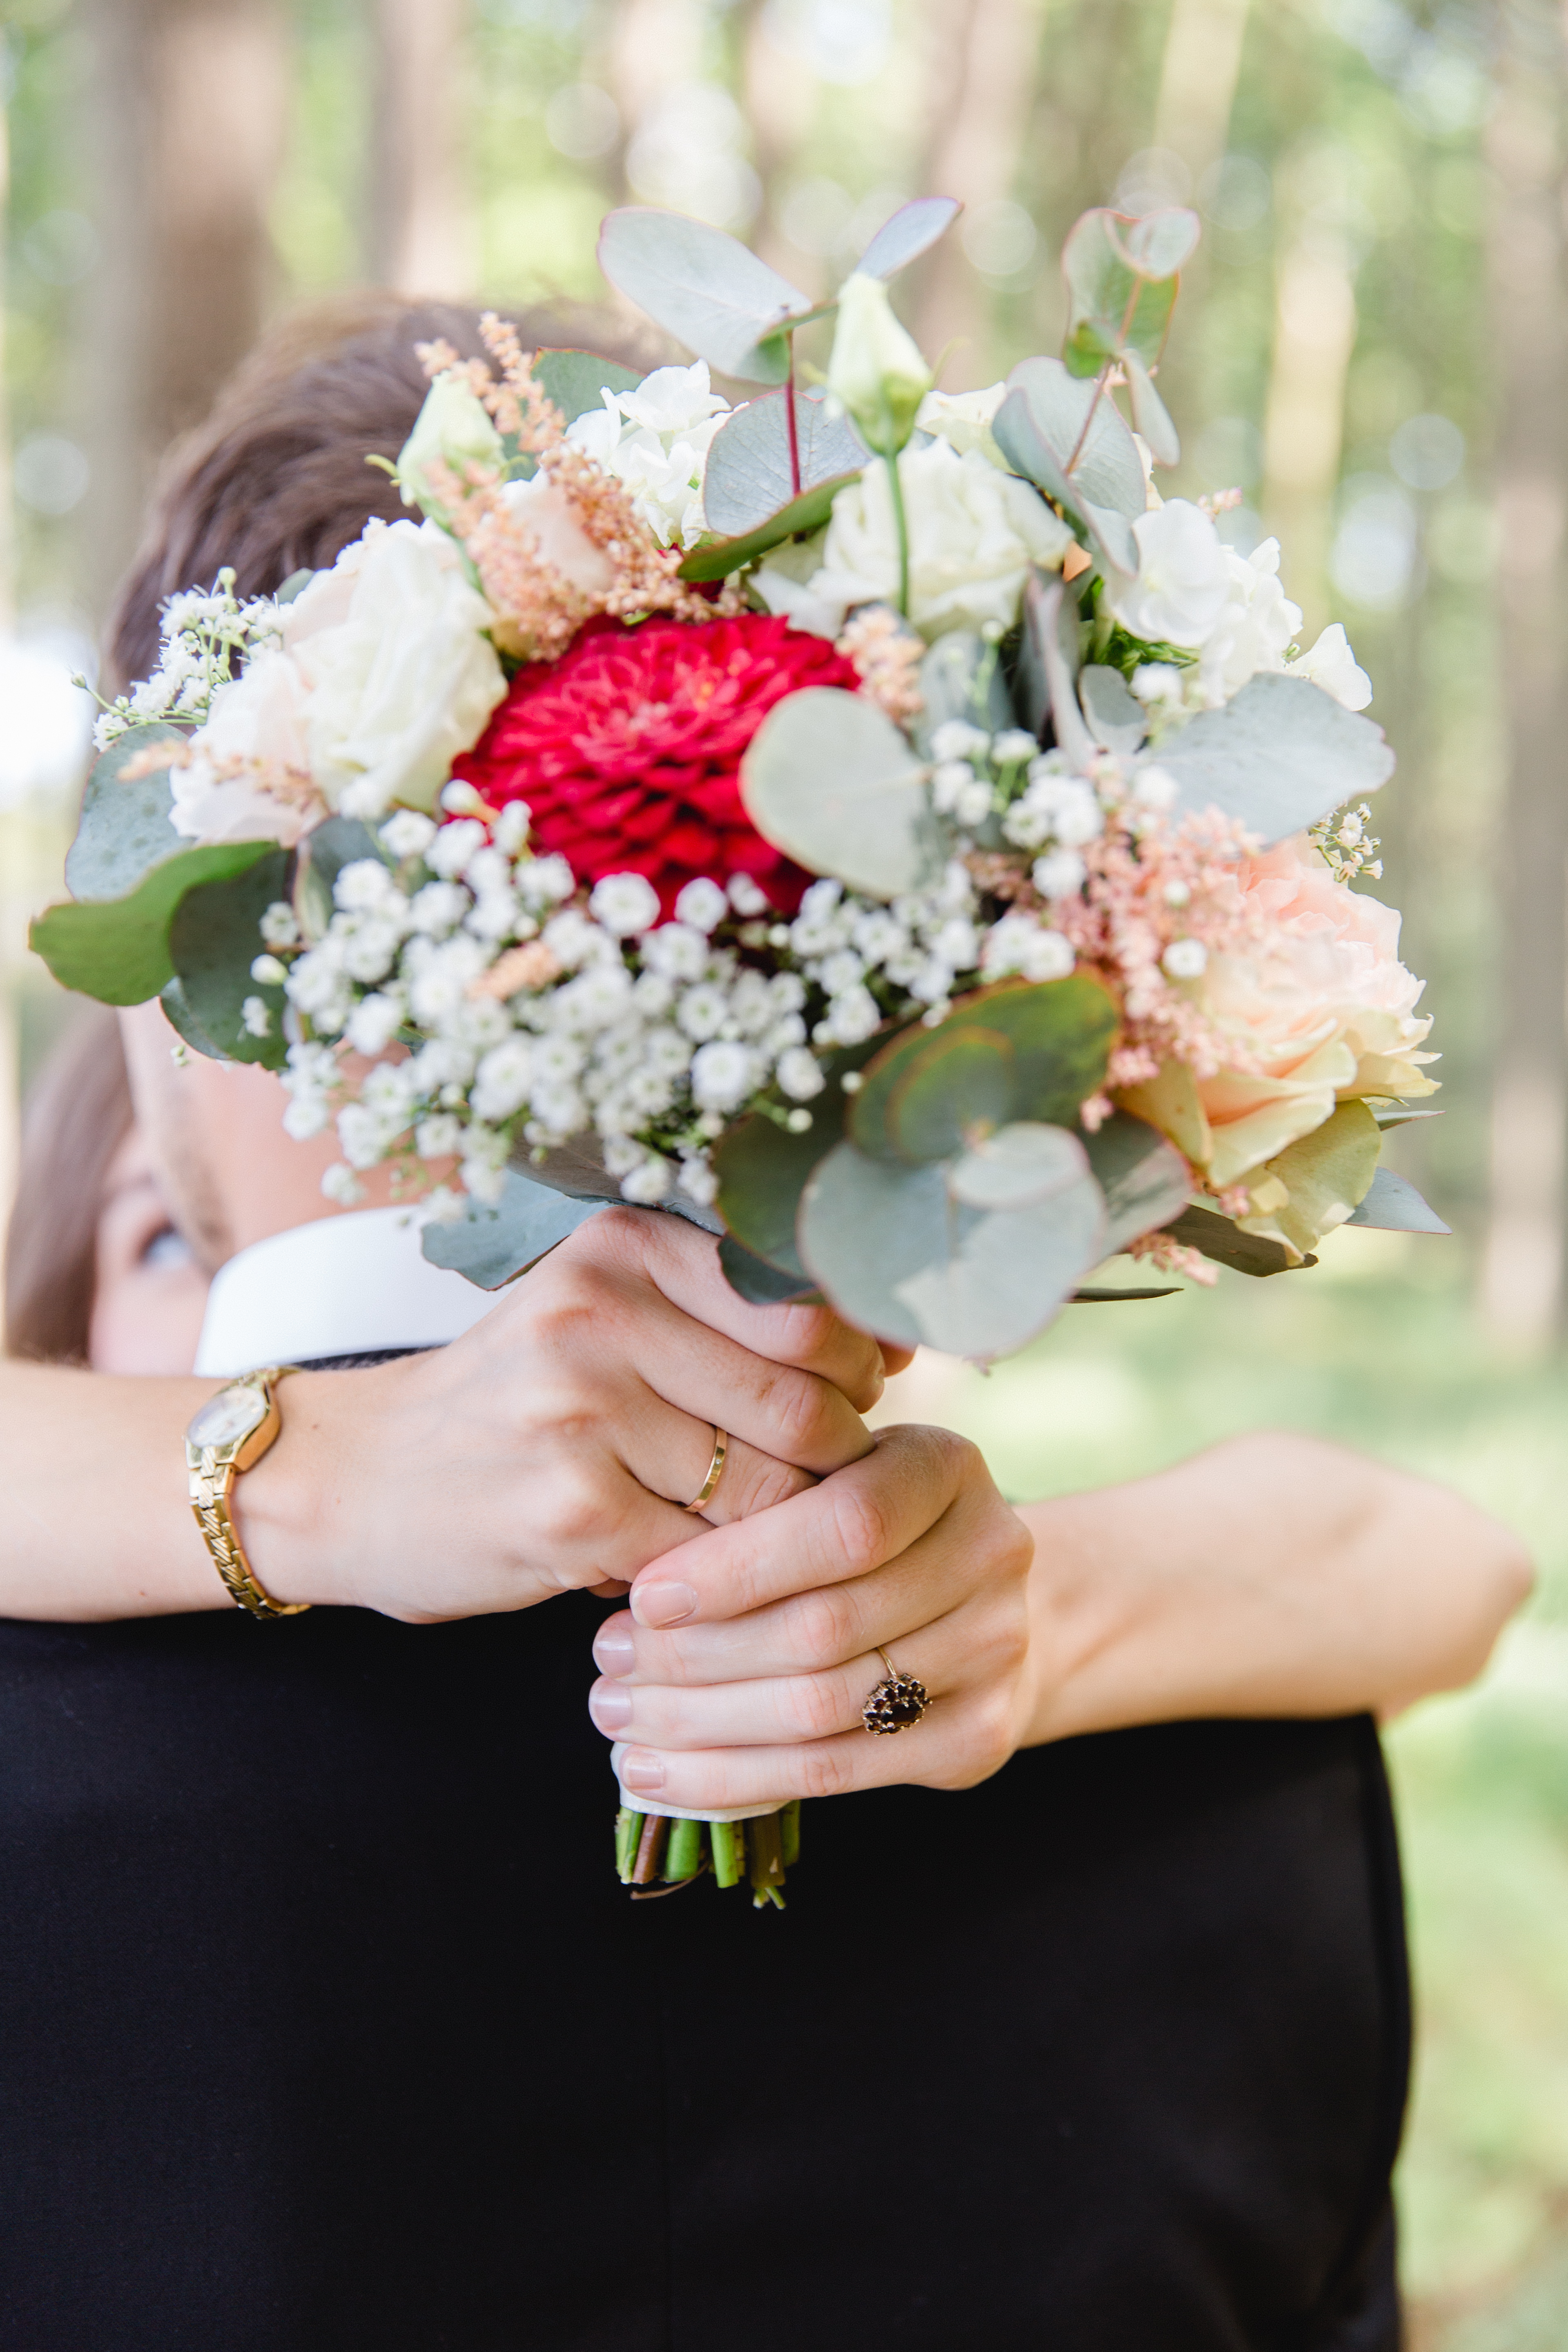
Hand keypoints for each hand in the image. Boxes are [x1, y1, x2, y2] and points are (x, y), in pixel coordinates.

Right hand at [239, 1207, 895, 1621]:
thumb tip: (897, 1348)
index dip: (859, 1369)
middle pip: (803, 1403)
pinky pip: (710, 1555)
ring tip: (749, 1527)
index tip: (857, 1399)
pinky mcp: (571, 1511)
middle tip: (816, 1484)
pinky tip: (686, 1564)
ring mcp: (581, 1413)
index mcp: (624, 1248)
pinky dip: (720, 1574)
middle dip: (834, 1460)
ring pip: (767, 1488)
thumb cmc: (514, 1400)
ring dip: (780, 1527)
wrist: (354, 1477)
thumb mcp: (605, 1315)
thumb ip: (732, 1314)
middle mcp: (601, 1314)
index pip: (810, 1309)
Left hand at [586, 1425, 1035, 1806]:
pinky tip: (659, 1772)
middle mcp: (992, 1552)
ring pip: (822, 1708)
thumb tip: (628, 1577)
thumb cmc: (868, 1527)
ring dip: (702, 1723)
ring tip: (619, 1718)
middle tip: (607, 1666)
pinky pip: (837, 1772)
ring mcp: (998, 1651)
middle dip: (697, 1656)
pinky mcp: (981, 1738)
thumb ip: (758, 1504)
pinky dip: (735, 1778)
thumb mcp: (826, 1479)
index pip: (846, 1525)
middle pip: (825, 1627)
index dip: (738, 1568)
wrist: (978, 1605)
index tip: (643, 1596)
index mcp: (946, 1467)